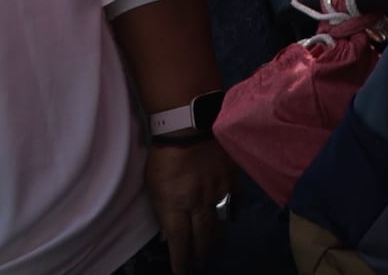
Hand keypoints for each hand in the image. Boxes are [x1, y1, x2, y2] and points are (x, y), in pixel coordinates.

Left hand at [149, 131, 236, 273]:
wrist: (189, 126)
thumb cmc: (164, 157)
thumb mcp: (153, 186)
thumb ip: (162, 212)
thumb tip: (167, 234)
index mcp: (176, 205)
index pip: (180, 241)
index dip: (181, 260)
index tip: (181, 272)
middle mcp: (198, 203)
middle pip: (202, 237)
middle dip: (200, 254)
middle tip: (199, 264)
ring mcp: (217, 192)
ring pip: (219, 224)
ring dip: (215, 239)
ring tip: (212, 248)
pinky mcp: (230, 180)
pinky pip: (233, 203)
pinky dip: (231, 214)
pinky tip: (230, 220)